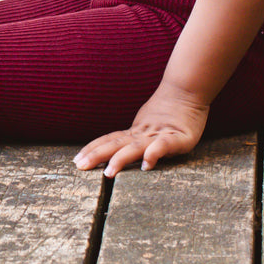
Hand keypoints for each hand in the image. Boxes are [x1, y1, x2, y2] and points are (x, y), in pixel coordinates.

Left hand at [73, 86, 208, 176]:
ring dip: (120, 159)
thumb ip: (135, 138)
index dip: (93, 149)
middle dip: (96, 155)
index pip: (109, 141)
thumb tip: (117, 148)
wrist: (187, 91)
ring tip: (108, 172)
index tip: (76, 160)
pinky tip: (146, 165)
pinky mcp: (178, 138)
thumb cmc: (169, 112)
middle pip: (115, 144)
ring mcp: (158, 135)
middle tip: (80, 165)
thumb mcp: (148, 126)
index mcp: (135, 133)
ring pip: (135, 147)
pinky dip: (154, 154)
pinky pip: (164, 146)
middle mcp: (142, 134)